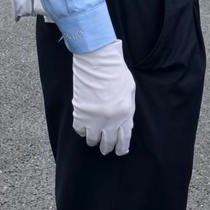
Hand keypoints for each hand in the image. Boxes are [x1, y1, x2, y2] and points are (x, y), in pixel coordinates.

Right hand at [71, 39, 134, 155]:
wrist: (98, 59)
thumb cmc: (115, 71)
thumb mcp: (129, 91)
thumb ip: (128, 109)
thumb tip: (125, 124)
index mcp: (125, 113)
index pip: (124, 139)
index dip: (121, 147)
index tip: (119, 151)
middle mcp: (110, 119)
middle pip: (108, 142)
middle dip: (106, 147)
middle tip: (105, 148)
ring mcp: (94, 117)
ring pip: (92, 139)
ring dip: (93, 139)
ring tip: (93, 137)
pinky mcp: (80, 112)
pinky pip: (79, 129)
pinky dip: (81, 130)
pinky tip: (83, 126)